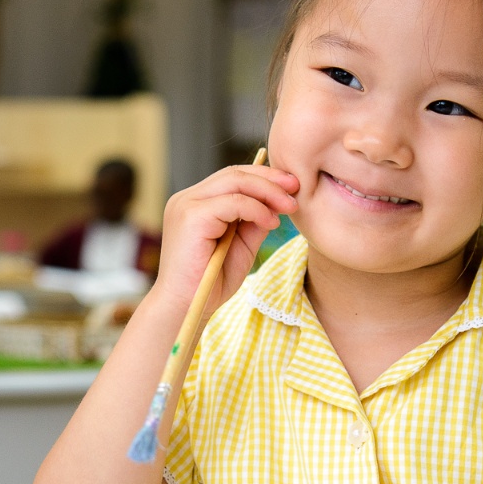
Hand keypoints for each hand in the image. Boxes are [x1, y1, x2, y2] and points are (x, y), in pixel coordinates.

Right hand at [147, 161, 299, 316]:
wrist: (186, 310)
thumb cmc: (210, 283)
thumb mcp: (241, 246)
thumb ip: (255, 222)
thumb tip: (279, 200)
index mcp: (196, 203)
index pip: (232, 177)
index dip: (264, 178)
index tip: (292, 187)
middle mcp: (187, 199)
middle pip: (234, 174)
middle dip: (270, 179)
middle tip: (297, 188)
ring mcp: (186, 205)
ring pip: (234, 181)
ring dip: (267, 192)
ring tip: (290, 206)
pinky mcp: (191, 217)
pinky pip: (232, 202)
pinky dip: (257, 209)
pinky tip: (271, 222)